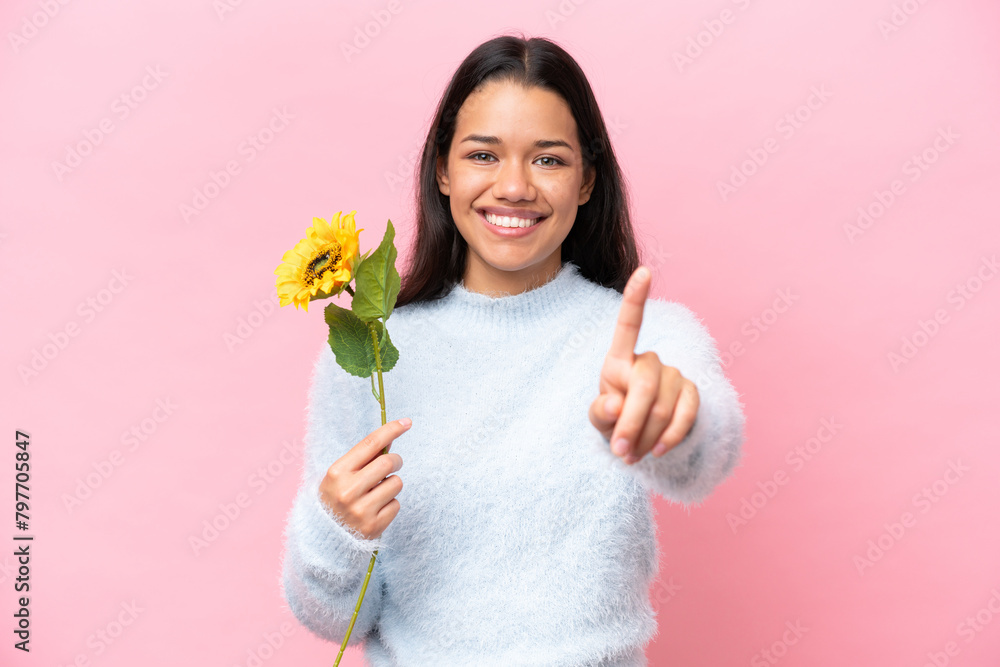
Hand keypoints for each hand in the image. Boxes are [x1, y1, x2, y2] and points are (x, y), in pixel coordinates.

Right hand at [318, 419, 408, 539]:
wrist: (325, 537)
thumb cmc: (336, 498)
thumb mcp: (341, 475)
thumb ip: (364, 458)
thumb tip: (390, 439)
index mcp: (337, 472)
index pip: (369, 444)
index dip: (391, 430)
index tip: (407, 422)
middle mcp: (348, 490)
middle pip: (388, 462)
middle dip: (396, 460)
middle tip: (393, 463)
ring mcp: (361, 510)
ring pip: (396, 483)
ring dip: (392, 484)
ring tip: (378, 492)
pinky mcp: (373, 527)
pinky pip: (397, 504)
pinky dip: (391, 503)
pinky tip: (377, 509)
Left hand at [588, 266, 699, 464]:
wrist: (640, 438)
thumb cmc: (612, 421)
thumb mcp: (598, 419)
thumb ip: (600, 413)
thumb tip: (616, 406)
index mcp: (619, 359)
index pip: (628, 325)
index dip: (636, 298)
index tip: (644, 271)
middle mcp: (648, 360)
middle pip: (644, 386)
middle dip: (631, 423)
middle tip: (619, 451)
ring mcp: (673, 375)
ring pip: (662, 407)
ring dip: (646, 438)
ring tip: (632, 455)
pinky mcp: (691, 393)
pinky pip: (685, 415)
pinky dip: (670, 437)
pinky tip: (658, 451)